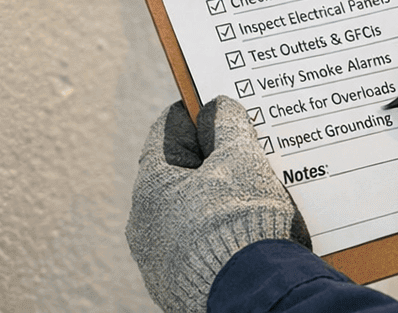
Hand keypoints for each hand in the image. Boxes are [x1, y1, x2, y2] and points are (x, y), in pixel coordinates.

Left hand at [127, 96, 309, 312]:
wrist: (253, 293)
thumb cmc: (242, 220)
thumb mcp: (241, 158)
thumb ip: (228, 125)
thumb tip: (218, 106)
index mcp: (150, 187)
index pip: (165, 132)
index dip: (193, 113)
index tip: (215, 103)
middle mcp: (143, 225)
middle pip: (177, 174)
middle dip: (210, 158)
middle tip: (245, 147)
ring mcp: (158, 260)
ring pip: (187, 212)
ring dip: (214, 197)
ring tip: (253, 190)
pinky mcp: (177, 286)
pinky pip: (197, 244)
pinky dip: (218, 231)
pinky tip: (247, 227)